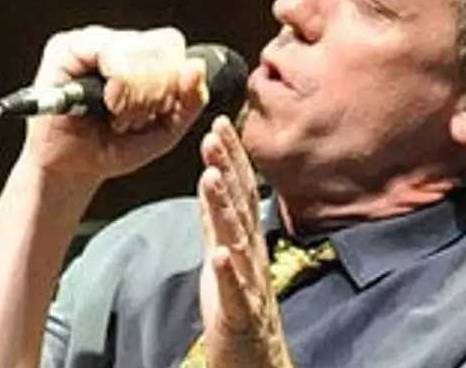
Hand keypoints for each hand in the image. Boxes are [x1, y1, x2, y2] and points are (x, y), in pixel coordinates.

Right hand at [22, 26, 208, 181]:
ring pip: (138, 51)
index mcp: (143, 52)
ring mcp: (91, 39)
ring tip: (118, 115)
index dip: (172, 81)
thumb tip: (196, 67)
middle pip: (162, 46)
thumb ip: (191, 102)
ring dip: (134, 95)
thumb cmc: (115, 146)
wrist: (72, 169)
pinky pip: (111, 55)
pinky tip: (106, 105)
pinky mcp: (66, 47)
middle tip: (133, 118)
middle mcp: (118, 40)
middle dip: (155, 93)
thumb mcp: (166, 130)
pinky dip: (117, 89)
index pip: (173, 45)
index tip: (155, 112)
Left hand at [197, 116, 291, 367]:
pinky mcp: (239, 315)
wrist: (254, 362)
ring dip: (225, 208)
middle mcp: (251, 256)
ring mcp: (248, 284)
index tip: (218, 123)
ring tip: (211, 178)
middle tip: (214, 134)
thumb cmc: (236, 309)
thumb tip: (211, 178)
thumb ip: (216, 220)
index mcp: (245, 241)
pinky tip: (220, 253)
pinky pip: (234, 291)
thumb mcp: (222, 254)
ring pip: (237, 240)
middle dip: (228, 169)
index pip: (241, 190)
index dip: (231, 157)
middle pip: (242, 206)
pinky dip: (228, 271)